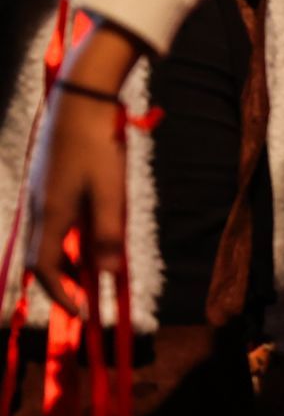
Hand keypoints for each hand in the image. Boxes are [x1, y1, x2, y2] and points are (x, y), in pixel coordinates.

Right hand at [30, 21, 143, 312]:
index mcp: (51, 215)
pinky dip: (69, 239)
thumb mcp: (110, 194)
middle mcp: (40, 208)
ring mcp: (42, 194)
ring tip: (94, 271)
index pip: (45, 269)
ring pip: (49, 239)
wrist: (79, 104)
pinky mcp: (48, 183)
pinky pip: (55, 221)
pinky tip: (91, 236)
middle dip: (62, 282)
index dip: (62, 294)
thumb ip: (109, 235)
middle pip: (43, 258)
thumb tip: (110, 275)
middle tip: (88, 298)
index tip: (83, 311)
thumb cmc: (97, 148)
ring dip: (67, 260)